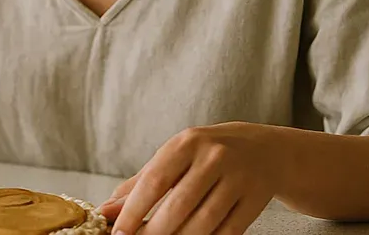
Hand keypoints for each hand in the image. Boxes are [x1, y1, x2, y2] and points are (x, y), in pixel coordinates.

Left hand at [99, 122, 279, 234]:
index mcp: (187, 142)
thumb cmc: (206, 155)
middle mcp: (214, 156)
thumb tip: (106, 211)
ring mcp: (238, 178)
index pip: (154, 180)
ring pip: (203, 223)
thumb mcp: (174, 157)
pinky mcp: (256, 198)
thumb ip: (139, 184)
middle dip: (154, 232)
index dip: (133, 210)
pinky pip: (228, 232)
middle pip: (178, 206)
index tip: (119, 232)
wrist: (262, 149)